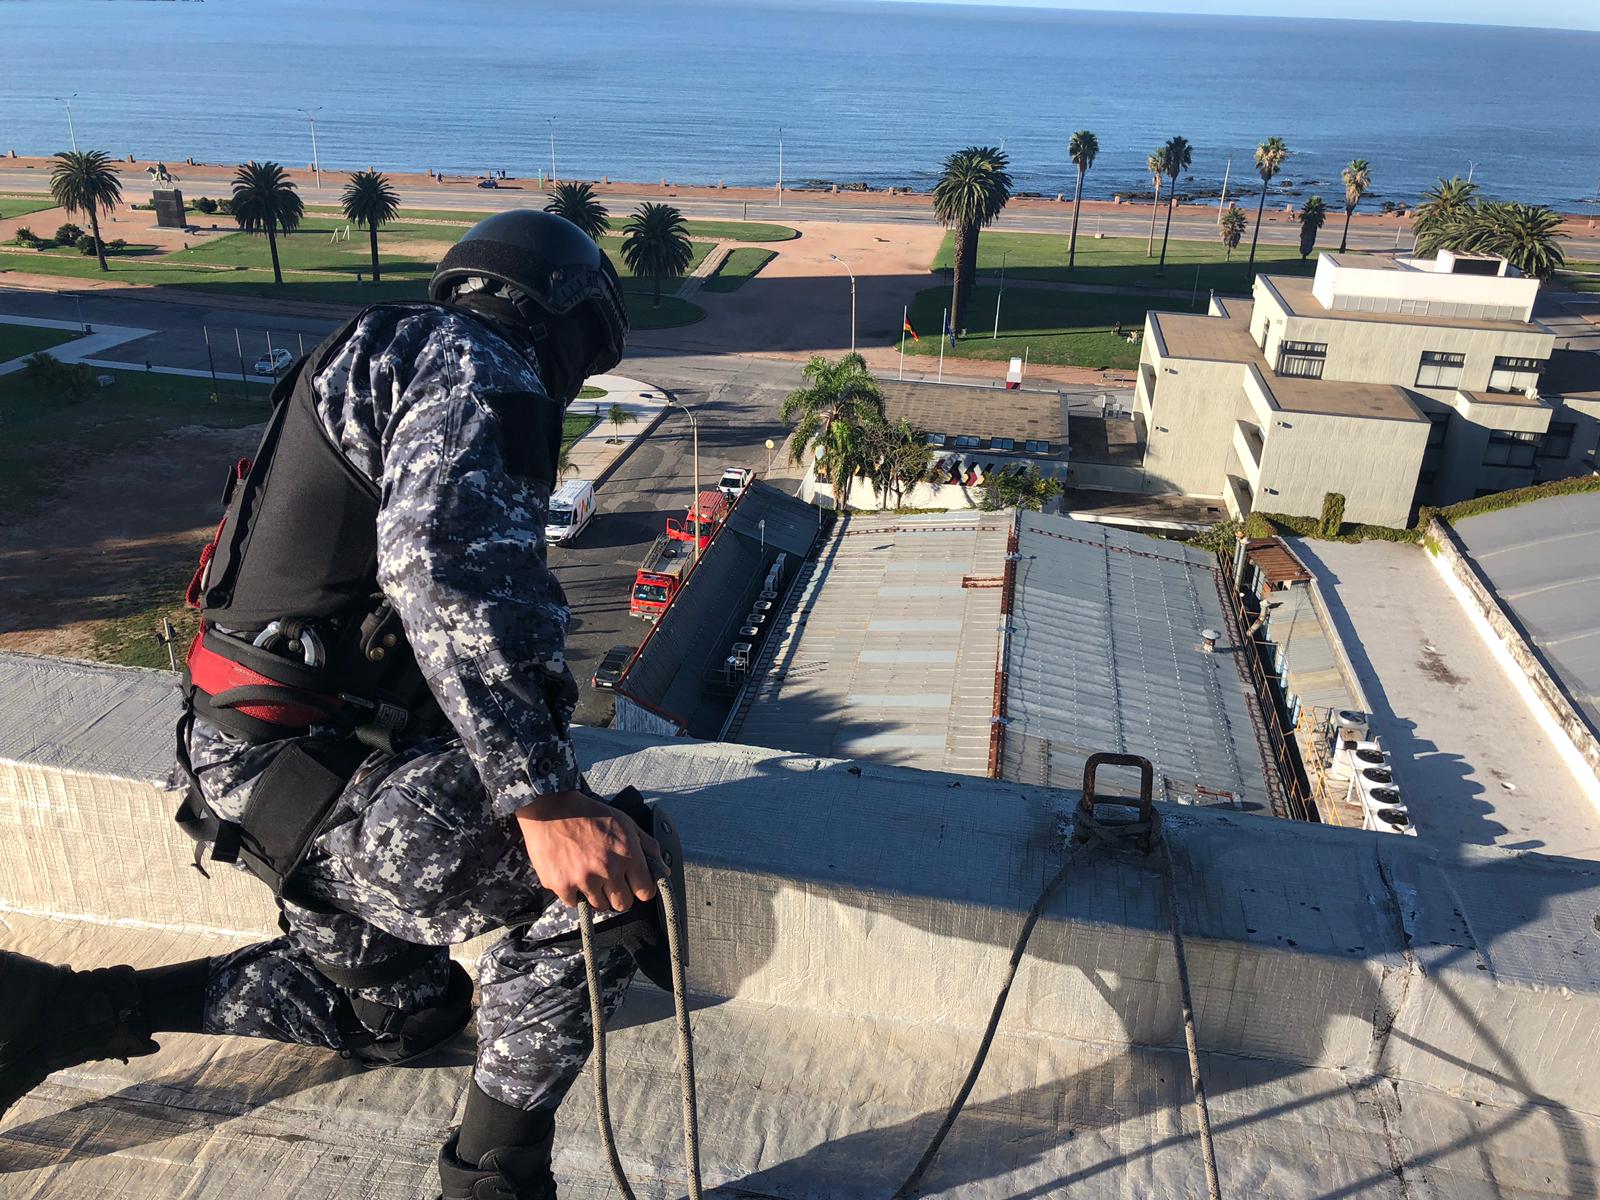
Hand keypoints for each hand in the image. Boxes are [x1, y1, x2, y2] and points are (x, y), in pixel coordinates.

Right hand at [516, 790, 660, 912]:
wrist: (551, 809)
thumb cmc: (590, 814)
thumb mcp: (626, 822)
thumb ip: (648, 846)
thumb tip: (664, 869)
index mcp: (628, 854)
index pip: (646, 892)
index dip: (641, 888)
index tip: (634, 883)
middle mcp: (608, 870)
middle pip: (623, 904)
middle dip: (620, 894)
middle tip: (610, 881)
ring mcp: (584, 880)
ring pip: (600, 906)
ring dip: (597, 895)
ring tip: (590, 876)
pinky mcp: (562, 886)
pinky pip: (575, 904)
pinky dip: (575, 894)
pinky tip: (573, 876)